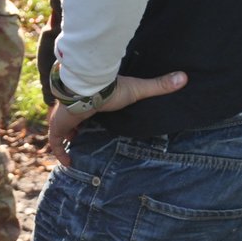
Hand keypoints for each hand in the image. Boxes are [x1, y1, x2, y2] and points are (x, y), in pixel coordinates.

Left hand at [46, 71, 187, 166]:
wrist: (88, 87)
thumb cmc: (111, 88)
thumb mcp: (138, 89)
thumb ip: (159, 85)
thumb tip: (184, 77)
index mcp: (92, 98)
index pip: (88, 107)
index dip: (90, 114)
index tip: (95, 122)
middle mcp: (76, 107)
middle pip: (73, 119)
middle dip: (76, 128)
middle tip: (84, 139)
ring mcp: (65, 117)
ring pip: (63, 129)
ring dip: (67, 138)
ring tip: (77, 151)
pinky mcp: (59, 126)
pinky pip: (57, 141)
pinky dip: (60, 152)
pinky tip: (69, 164)